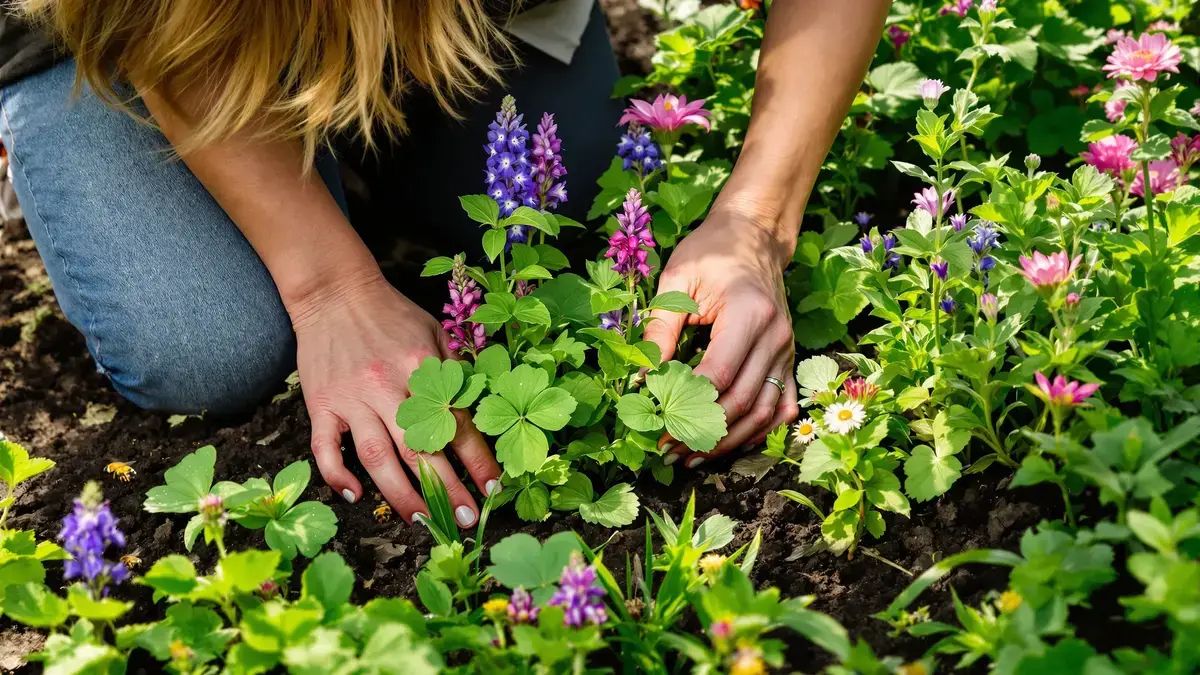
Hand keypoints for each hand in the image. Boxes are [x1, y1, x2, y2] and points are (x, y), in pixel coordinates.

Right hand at [290, 271, 500, 526]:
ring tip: (421, 520)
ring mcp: (351, 399)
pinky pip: (325, 448)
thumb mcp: (434, 334)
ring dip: (400, 494)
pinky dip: (338, 475)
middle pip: (420, 450)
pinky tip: (355, 496)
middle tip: (465, 520)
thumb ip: (455, 372)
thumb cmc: (391, 315)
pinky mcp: (321, 405)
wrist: (334, 292)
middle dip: (446, 490)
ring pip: (377, 458)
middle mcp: (386, 386)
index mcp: (421, 369)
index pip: (456, 425)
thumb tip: (481, 412)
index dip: (478, 460)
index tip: (493, 488)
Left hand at [644, 207, 799, 467]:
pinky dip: (757, 431)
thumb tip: (641, 380)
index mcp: (749, 314)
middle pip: (743, 401)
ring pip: (765, 412)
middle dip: (704, 432)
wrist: (753, 235)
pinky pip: (781, 407)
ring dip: (729, 441)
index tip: (656, 423)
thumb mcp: (676, 281)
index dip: (687, 405)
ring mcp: (787, 350)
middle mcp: (776, 336)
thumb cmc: (710, 251)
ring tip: (692, 455)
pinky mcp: (789, 358)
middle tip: (667, 449)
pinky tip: (728, 443)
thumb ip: (659, 330)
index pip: (719, 375)